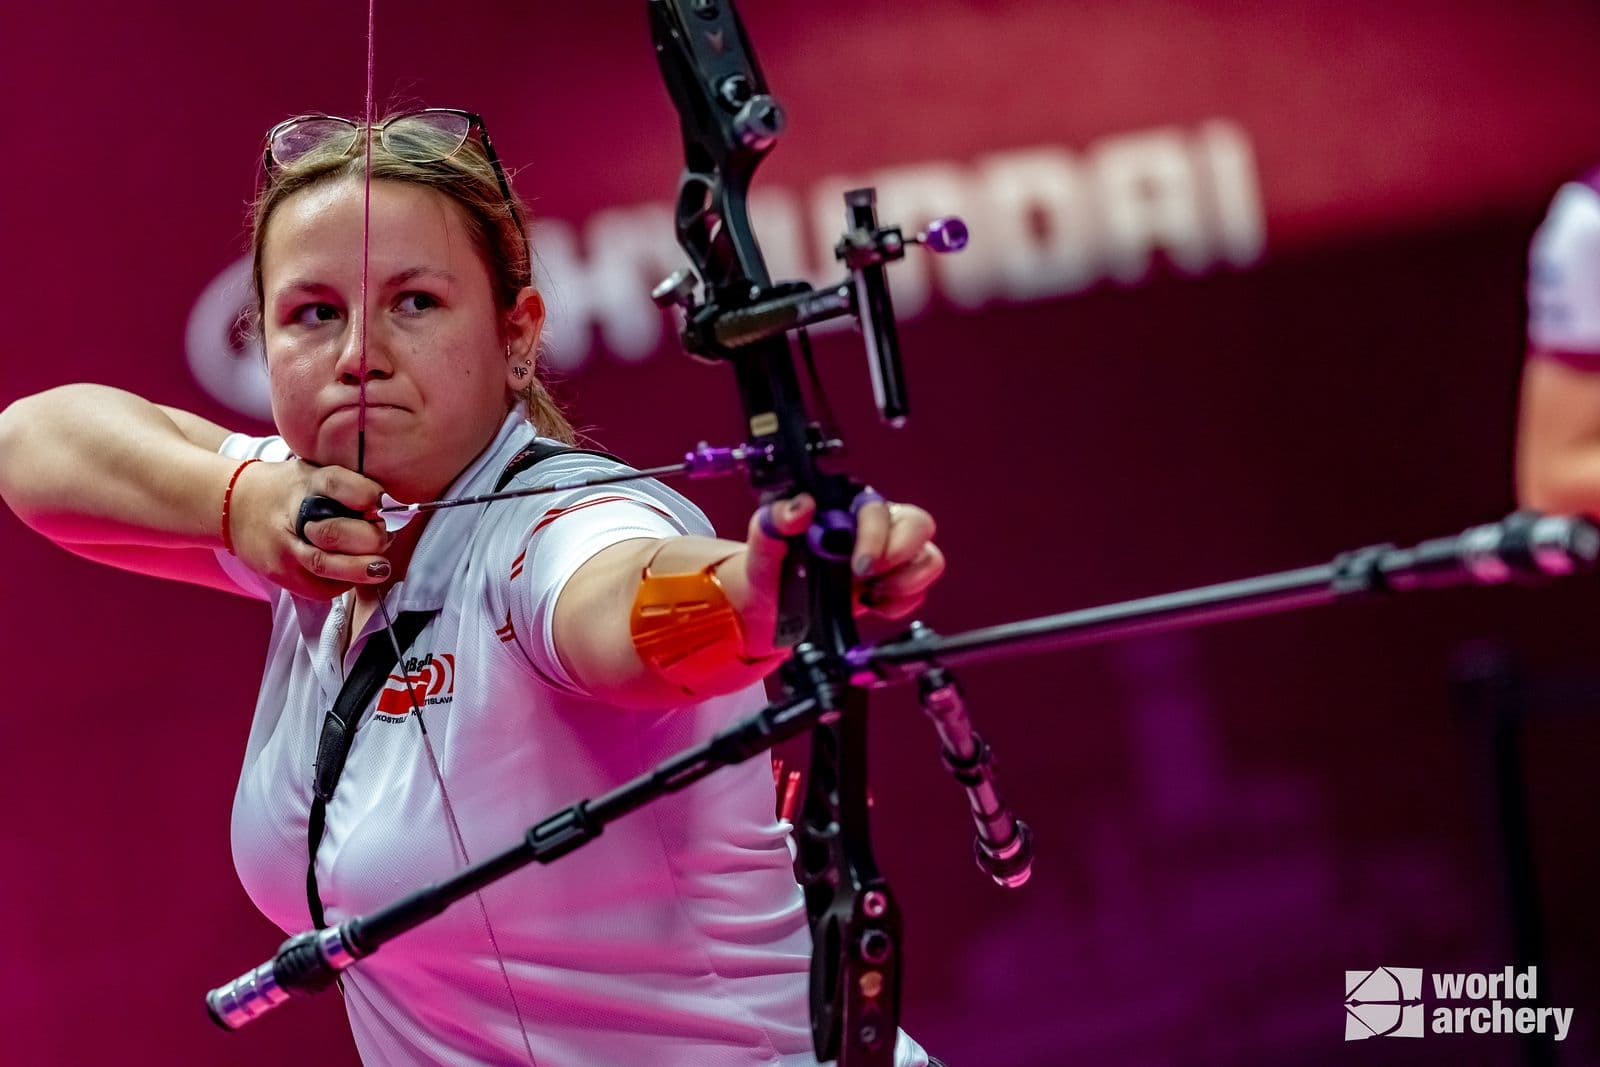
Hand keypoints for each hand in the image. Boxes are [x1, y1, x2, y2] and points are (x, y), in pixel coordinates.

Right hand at [228, 460, 392, 598]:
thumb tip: (389, 507)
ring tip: (380, 567)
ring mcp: (282, 548)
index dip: (365, 494)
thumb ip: (347, 486)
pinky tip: (353, 575)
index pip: (336, 484)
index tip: (384, 503)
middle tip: (386, 538)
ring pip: (324, 566)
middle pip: (333, 533)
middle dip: (368, 539)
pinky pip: (319, 587)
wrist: (234, 508)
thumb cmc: (288, 490)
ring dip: (359, 569)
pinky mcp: (279, 574)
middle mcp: (291, 515)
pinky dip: (342, 583)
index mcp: (305, 481)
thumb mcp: (314, 473)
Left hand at [738, 492, 944, 655]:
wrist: (773, 606)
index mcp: (846, 507)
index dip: (875, 537)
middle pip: (919, 526)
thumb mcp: (765, 544)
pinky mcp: (896, 583)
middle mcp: (876, 525)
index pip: (878, 510)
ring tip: (872, 595)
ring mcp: (890, 555)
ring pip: (929, 558)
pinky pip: (920, 590)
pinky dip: (901, 603)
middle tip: (869, 581)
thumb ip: (776, 520)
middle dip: (900, 558)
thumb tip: (800, 507)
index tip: (859, 567)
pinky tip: (874, 605)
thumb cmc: (771, 568)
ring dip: (907, 583)